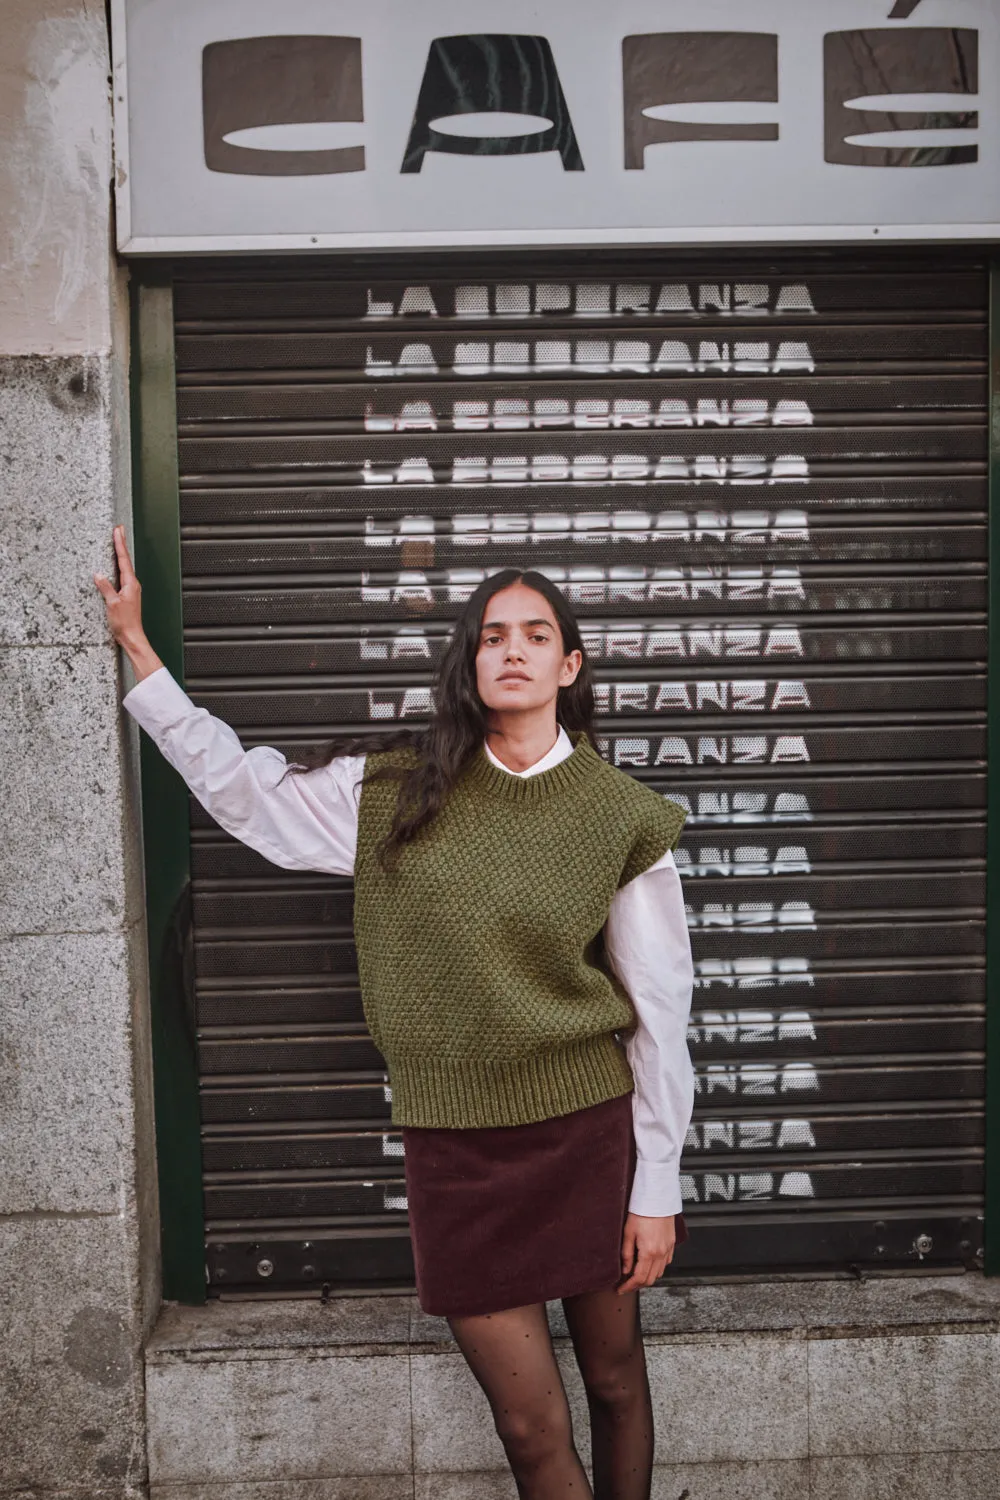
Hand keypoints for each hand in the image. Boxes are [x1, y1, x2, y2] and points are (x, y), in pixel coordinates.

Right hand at [94, 525, 162, 680]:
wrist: (132, 637)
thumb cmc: (125, 623)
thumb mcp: (112, 603)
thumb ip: (105, 588)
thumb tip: (98, 575)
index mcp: (131, 584)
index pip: (123, 559)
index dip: (120, 544)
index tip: (118, 531)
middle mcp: (133, 585)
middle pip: (125, 560)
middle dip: (121, 545)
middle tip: (118, 530)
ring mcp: (131, 590)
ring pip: (124, 568)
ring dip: (119, 555)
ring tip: (116, 542)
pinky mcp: (127, 595)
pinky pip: (121, 577)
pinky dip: (117, 567)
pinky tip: (113, 566)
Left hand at [617, 1212, 676, 1292]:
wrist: (658, 1199)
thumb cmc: (642, 1211)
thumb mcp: (628, 1232)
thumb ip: (626, 1254)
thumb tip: (625, 1269)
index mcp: (649, 1252)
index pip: (639, 1278)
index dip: (629, 1287)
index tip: (621, 1289)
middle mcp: (661, 1253)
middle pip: (650, 1279)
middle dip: (637, 1285)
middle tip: (626, 1285)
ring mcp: (668, 1249)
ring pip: (659, 1273)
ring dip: (648, 1277)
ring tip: (636, 1274)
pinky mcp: (672, 1244)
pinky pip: (666, 1263)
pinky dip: (657, 1268)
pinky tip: (649, 1263)